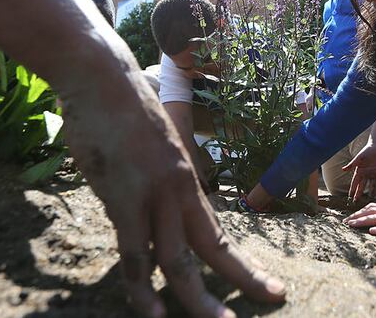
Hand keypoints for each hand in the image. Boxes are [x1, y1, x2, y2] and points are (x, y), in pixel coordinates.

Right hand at [62, 73, 285, 317]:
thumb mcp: (153, 150)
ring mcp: (154, 195)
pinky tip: (150, 313)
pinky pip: (135, 253)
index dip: (242, 263)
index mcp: (187, 181)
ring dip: (197, 299)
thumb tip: (150, 209)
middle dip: (244, 280)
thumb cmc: (124, 111)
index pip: (219, 233)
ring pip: (179, 260)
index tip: (267, 285)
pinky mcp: (124, 197)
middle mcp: (179, 191)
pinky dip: (141, 287)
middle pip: (214, 247)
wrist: (103, 80)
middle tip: (272, 299)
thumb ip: (155, 183)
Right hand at [341, 143, 375, 201]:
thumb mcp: (359, 157)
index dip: (352, 189)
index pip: (355, 182)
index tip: (349, 195)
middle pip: (362, 186)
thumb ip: (352, 164)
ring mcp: (374, 174)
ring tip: (370, 198)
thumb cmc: (367, 150)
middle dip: (359, 193)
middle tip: (356, 201)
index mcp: (360, 170)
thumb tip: (343, 169)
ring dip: (371, 191)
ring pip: (372, 185)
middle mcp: (367, 174)